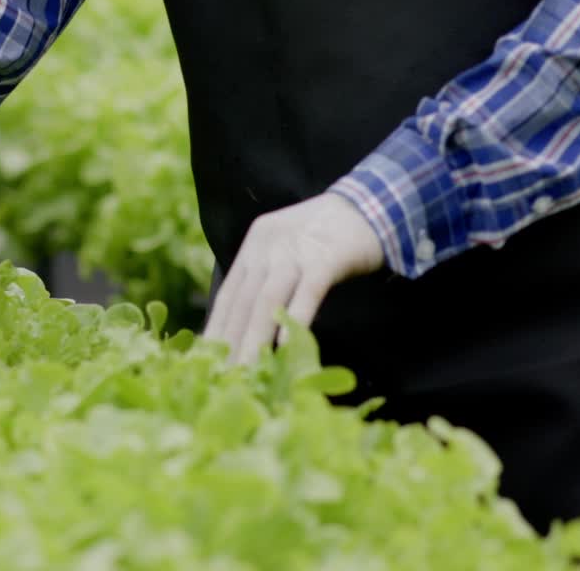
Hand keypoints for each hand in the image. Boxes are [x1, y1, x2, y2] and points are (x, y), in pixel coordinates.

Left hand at [204, 192, 384, 365]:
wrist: (372, 204)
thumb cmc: (329, 238)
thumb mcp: (288, 252)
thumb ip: (268, 280)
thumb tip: (248, 325)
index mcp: (255, 245)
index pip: (230, 294)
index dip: (217, 328)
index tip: (206, 359)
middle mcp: (268, 245)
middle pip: (244, 300)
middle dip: (230, 341)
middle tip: (222, 375)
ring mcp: (296, 250)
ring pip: (268, 300)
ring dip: (255, 338)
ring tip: (247, 371)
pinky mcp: (326, 257)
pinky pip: (307, 292)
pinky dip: (294, 318)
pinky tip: (284, 345)